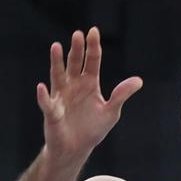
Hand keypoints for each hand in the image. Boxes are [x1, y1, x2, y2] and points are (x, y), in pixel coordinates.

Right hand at [37, 27, 141, 162]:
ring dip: (57, 62)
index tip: (93, 31)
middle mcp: (73, 86)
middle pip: (74, 63)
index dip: (92, 46)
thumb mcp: (111, 112)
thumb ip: (121, 95)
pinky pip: (47, 103)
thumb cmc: (92, 129)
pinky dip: (44, 96)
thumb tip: (138, 81)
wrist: (76, 149)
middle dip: (76, 49)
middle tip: (77, 34)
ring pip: (58, 75)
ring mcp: (61, 97)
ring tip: (56, 47)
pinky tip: (42, 87)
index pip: (91, 60)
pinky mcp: (52, 112)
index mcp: (89, 83)